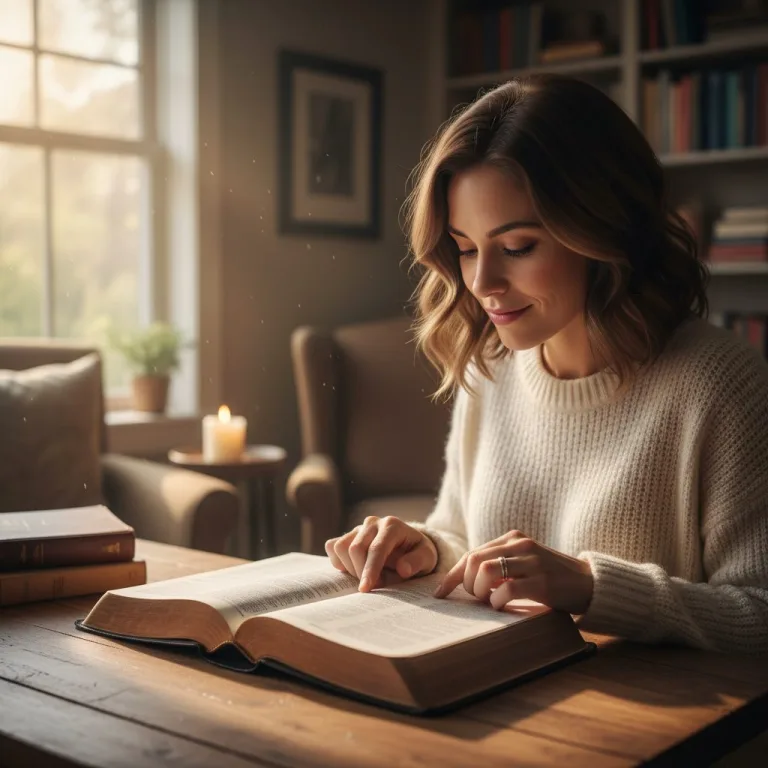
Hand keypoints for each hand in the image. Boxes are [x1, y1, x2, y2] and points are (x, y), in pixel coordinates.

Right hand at [325, 516, 437, 591]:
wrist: (409, 548)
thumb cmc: (417, 554)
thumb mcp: (427, 559)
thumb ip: (416, 562)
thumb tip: (402, 568)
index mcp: (392, 526)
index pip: (376, 548)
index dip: (370, 570)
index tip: (366, 589)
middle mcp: (373, 523)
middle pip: (355, 548)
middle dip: (361, 572)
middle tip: (375, 586)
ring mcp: (358, 528)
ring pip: (341, 547)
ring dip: (350, 568)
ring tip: (367, 576)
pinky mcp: (348, 535)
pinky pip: (333, 546)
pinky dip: (339, 561)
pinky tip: (353, 569)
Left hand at [433, 530, 592, 614]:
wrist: (590, 583)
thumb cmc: (551, 578)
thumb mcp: (524, 563)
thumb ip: (500, 565)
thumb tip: (465, 582)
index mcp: (513, 538)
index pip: (472, 554)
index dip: (453, 575)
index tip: (440, 592)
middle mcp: (520, 545)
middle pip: (474, 560)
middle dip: (466, 584)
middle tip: (475, 598)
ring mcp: (532, 561)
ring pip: (486, 571)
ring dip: (480, 591)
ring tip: (488, 601)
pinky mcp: (543, 581)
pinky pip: (506, 590)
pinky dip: (497, 602)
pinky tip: (503, 606)